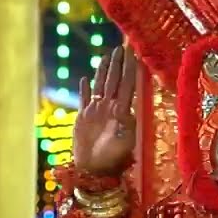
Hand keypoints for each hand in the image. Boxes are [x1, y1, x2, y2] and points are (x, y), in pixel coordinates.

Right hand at [74, 47, 137, 175]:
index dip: (130, 69)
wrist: (95, 171)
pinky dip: (85, 89)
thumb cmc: (113, 159)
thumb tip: (126, 108)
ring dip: (104, 70)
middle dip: (118, 64)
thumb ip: (126, 125)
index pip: (127, 85)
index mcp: (122, 111)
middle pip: (115, 80)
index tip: (133, 54)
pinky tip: (84, 79)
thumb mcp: (124, 142)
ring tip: (107, 56)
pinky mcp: (83, 118)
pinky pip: (84, 99)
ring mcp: (97, 111)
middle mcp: (110, 108)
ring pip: (101, 85)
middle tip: (121, 47)